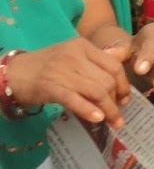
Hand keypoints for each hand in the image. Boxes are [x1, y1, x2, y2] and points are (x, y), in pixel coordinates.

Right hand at [6, 37, 132, 126]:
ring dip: (108, 109)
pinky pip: (75, 99)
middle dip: (116, 100)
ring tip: (113, 122)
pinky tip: (98, 119)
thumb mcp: (72, 56)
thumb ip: (96, 59)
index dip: (123, 84)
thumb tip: (122, 57)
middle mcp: (75, 56)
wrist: (13, 72)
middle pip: (107, 80)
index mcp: (83, 46)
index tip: (124, 98)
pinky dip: (89, 110)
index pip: (113, 65)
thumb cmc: (46, 66)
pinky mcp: (50, 86)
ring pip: (96, 91)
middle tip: (118, 115)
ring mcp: (62, 71)